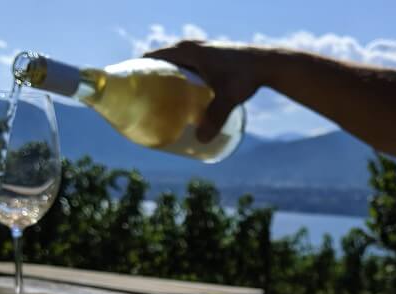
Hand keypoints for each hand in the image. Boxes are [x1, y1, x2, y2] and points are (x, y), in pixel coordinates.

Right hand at [145, 42, 266, 141]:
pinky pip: (183, 71)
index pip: (151, 58)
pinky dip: (177, 83)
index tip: (129, 93)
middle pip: (159, 66)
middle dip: (149, 84)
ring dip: (164, 85)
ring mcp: (198, 54)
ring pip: (172, 69)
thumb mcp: (228, 97)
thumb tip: (202, 142)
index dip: (137, 73)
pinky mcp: (207, 61)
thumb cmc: (245, 76)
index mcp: (185, 51)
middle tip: (142, 108)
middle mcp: (189, 49)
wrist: (266, 63)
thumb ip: (216, 118)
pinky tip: (177, 102)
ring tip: (157, 109)